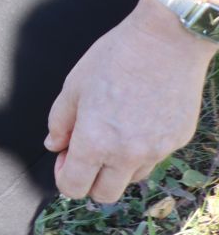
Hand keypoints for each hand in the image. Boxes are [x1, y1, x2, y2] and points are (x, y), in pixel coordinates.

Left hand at [45, 0, 213, 202]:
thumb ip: (60, 122)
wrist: (166, 40)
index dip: (64, 178)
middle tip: (84, 153)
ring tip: (112, 134)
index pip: (74, 188)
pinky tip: (136, 122)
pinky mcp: (178, 141)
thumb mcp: (73, 86)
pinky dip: (141, 151)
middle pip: (104, 194)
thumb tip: (55, 145)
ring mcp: (158, 150)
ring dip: (117, 167)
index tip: (65, 161)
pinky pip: (154, 158)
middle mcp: (128, 154)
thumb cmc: (116, 57)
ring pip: (131, 178)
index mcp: (95, 142)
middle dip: (90, 180)